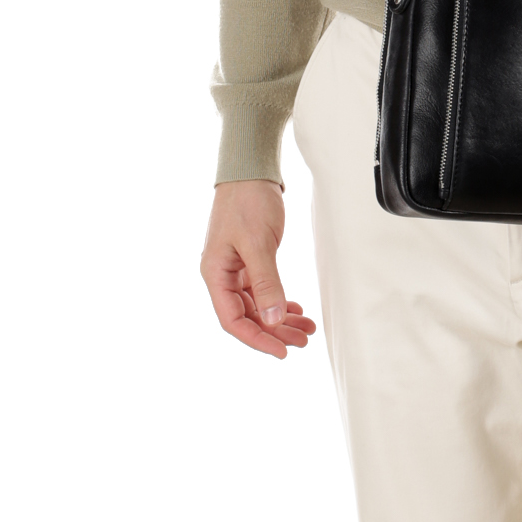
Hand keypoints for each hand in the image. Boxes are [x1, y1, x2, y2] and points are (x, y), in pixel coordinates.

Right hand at [200, 179, 316, 358]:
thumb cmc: (248, 201)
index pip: (233, 320)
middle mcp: (222, 276)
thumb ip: (266, 281)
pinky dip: (279, 300)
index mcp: (215, 274)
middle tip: (303, 341)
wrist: (251, 171)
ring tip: (306, 329)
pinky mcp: (250, 260)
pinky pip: (263, 289)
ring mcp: (236, 268)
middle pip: (248, 316)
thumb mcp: (258, 243)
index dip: (257, 339)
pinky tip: (296, 309)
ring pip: (258, 304)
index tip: (282, 350)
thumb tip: (272, 319)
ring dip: (280, 318)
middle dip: (275, 331)